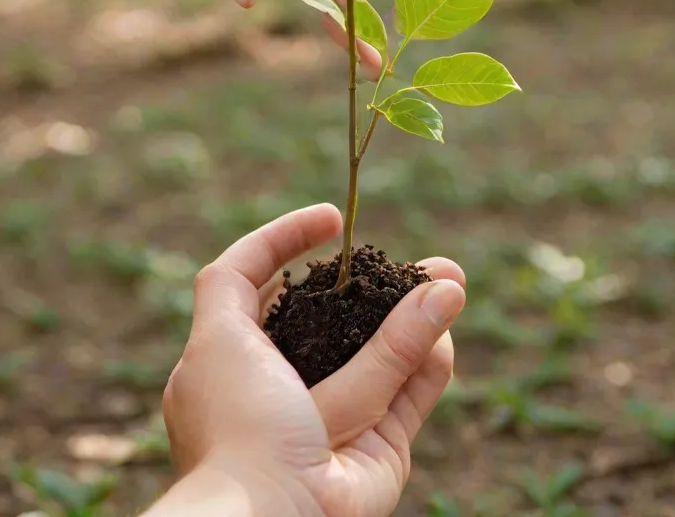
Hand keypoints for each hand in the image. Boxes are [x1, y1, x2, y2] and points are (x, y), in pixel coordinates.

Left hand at [158, 205, 465, 516]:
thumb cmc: (231, 424)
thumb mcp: (223, 337)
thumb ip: (273, 287)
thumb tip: (345, 241)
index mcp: (232, 359)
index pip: (255, 284)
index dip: (288, 243)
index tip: (333, 218)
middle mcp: (283, 387)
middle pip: (336, 319)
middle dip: (377, 284)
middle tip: (418, 258)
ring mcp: (332, 421)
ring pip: (382, 356)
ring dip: (417, 316)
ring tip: (451, 277)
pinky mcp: (377, 455)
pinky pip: (409, 399)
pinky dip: (430, 365)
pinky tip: (445, 331)